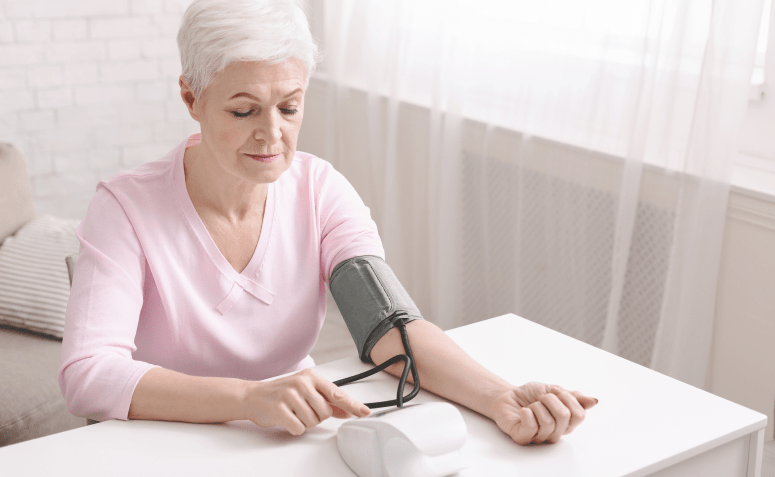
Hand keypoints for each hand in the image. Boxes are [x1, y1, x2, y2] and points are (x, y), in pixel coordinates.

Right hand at [242, 368, 370, 434]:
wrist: (253, 396)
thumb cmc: (281, 393)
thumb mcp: (306, 391)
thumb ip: (327, 400)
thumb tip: (347, 410)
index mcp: (311, 377)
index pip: (337, 393)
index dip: (353, 405)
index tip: (365, 411)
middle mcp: (302, 383)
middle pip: (325, 412)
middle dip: (316, 416)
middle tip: (302, 409)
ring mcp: (290, 395)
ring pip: (313, 422)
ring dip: (304, 422)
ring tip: (293, 412)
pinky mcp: (280, 409)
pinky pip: (299, 428)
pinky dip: (294, 428)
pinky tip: (287, 418)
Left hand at [489, 382, 596, 444]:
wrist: (507, 395)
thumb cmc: (530, 395)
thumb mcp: (554, 390)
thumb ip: (573, 397)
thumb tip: (594, 401)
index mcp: (565, 422)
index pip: (579, 415)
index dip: (568, 399)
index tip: (556, 392)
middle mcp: (555, 432)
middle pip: (564, 417)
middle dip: (550, 400)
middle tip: (540, 398)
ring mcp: (539, 437)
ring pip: (548, 422)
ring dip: (537, 406)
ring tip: (531, 405)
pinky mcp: (523, 437)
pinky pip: (531, 427)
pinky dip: (527, 413)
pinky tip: (523, 410)